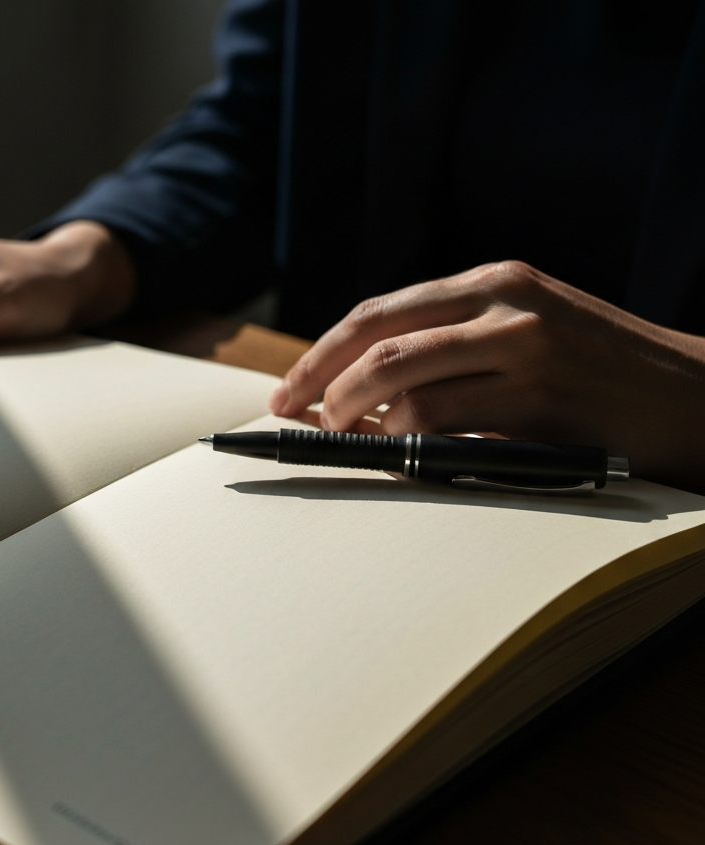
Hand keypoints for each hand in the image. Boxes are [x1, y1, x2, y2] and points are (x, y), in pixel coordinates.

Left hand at [269, 261, 704, 490]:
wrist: (689, 394)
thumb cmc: (595, 372)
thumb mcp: (524, 330)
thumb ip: (453, 345)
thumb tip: (364, 390)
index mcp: (493, 282)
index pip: (379, 312)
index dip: (322, 352)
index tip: (289, 387)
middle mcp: (504, 304)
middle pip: (375, 339)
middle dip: (319, 381)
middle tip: (293, 416)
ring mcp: (523, 349)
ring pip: (400, 381)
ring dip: (356, 417)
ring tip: (345, 439)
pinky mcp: (539, 400)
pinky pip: (442, 421)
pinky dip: (402, 441)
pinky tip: (396, 451)